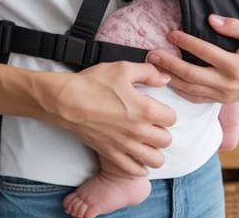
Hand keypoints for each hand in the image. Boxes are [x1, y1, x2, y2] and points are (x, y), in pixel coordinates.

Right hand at [41, 61, 175, 176]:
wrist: (67, 101)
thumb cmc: (93, 83)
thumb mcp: (123, 69)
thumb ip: (148, 72)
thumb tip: (165, 78)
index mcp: (145, 110)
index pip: (172, 119)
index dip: (166, 112)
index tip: (157, 109)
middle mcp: (138, 131)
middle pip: (166, 141)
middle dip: (162, 132)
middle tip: (152, 125)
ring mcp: (125, 146)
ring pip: (155, 160)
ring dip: (154, 151)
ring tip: (147, 142)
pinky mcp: (111, 154)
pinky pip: (134, 170)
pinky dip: (139, 166)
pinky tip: (136, 156)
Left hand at [146, 11, 238, 103]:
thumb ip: (235, 26)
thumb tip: (211, 19)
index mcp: (236, 66)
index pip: (205, 52)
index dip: (186, 42)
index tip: (171, 33)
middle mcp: (228, 84)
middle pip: (191, 75)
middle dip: (169, 64)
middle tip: (152, 54)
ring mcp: (224, 95)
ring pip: (190, 90)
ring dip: (169, 78)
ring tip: (153, 67)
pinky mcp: (222, 100)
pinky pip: (196, 99)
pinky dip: (180, 91)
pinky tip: (168, 82)